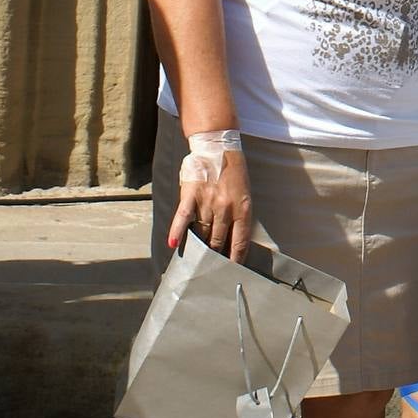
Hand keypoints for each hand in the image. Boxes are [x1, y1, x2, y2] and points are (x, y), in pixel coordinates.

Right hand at [169, 144, 253, 263]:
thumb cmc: (233, 172)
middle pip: (218, 241)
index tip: (232, 270)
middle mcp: (226, 208)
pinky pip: (183, 218)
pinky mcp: (191, 195)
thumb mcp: (243, 194)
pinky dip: (177, 232)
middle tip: (211, 269)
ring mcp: (208, 202)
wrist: (218, 147)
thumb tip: (232, 240)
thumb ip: (238, 216)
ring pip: (202, 233)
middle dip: (215, 257)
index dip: (235, 258)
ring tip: (195, 262)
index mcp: (242, 209)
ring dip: (198, 247)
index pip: (240, 242)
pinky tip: (173, 244)